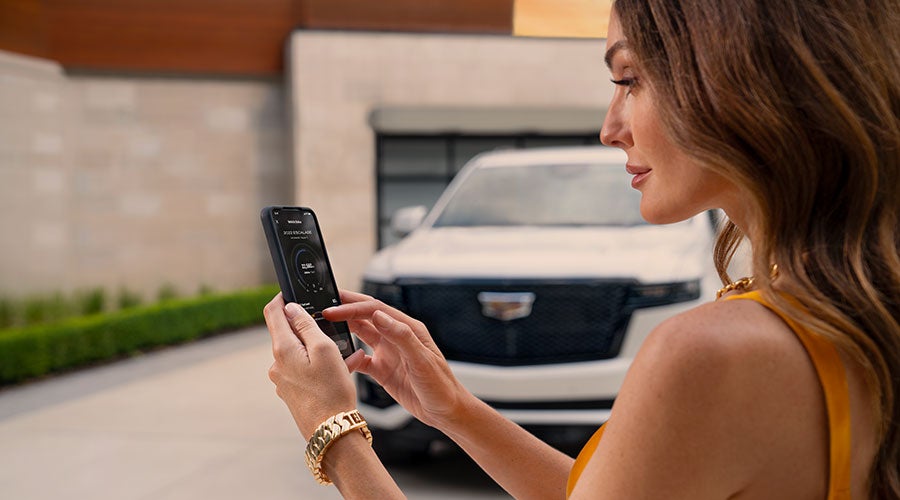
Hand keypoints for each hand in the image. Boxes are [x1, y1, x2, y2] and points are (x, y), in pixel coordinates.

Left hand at [263, 293, 364, 437]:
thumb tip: (291, 307)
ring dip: (322, 349)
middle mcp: (278, 364)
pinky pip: (306, 370)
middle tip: (333, 329)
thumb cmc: (331, 392)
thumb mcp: (325, 349)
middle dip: (310, 328)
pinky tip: (344, 369)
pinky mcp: (293, 392)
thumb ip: (306, 325)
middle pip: (289, 334)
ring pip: (301, 353)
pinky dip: (322, 366)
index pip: (272, 313)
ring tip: (348, 355)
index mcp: (282, 349)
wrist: (332, 431)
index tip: (292, 292)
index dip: (282, 298)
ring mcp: (283, 380)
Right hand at [323, 290, 471, 428]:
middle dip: (345, 310)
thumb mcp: (421, 359)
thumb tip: (379, 315)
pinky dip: (349, 357)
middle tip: (322, 307)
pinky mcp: (383, 370)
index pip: (375, 309)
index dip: (353, 307)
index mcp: (407, 329)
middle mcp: (396, 338)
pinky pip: (361, 359)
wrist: (446, 411)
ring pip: (362, 334)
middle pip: (366, 316)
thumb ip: (401, 336)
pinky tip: (340, 360)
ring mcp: (389, 353)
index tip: (333, 309)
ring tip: (324, 326)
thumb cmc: (441, 385)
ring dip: (345, 329)